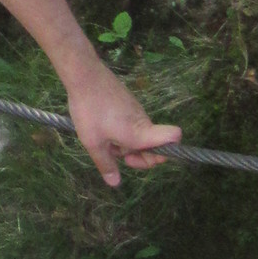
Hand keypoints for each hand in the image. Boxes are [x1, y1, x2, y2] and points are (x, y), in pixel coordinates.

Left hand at [66, 58, 179, 186]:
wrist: (84, 75)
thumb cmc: (90, 111)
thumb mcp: (93, 143)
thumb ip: (106, 164)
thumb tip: (115, 183)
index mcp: (140, 133)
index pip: (174, 137)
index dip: (164, 154)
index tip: (136, 158)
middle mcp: (144, 122)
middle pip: (151, 146)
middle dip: (134, 155)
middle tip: (113, 153)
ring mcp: (136, 111)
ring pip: (137, 135)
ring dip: (123, 143)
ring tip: (102, 139)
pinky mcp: (128, 103)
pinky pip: (129, 124)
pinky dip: (118, 130)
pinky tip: (100, 126)